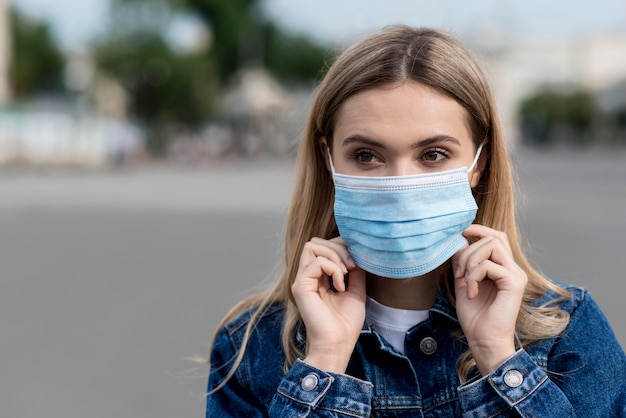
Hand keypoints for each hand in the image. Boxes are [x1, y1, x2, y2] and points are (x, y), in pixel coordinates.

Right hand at [291, 237, 365, 372]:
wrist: (338, 344)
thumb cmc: (345, 324)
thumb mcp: (356, 290)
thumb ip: (354, 271)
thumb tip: (358, 253)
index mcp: (318, 276)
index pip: (323, 246)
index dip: (341, 246)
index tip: (357, 262)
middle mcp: (307, 276)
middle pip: (316, 241)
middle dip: (338, 248)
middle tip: (352, 266)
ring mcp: (302, 280)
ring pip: (312, 246)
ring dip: (335, 255)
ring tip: (346, 273)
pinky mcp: (301, 286)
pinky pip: (316, 263)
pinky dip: (332, 269)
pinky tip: (340, 286)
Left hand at [451, 224, 527, 374]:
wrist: (484, 341)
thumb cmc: (475, 317)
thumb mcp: (464, 283)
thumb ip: (463, 263)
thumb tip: (459, 242)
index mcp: (504, 268)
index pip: (497, 237)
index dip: (480, 229)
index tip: (462, 231)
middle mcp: (513, 269)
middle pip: (493, 238)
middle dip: (469, 250)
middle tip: (459, 273)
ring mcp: (516, 275)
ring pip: (492, 245)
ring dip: (471, 260)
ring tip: (466, 281)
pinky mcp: (514, 283)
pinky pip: (490, 266)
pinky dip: (474, 277)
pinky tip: (472, 293)